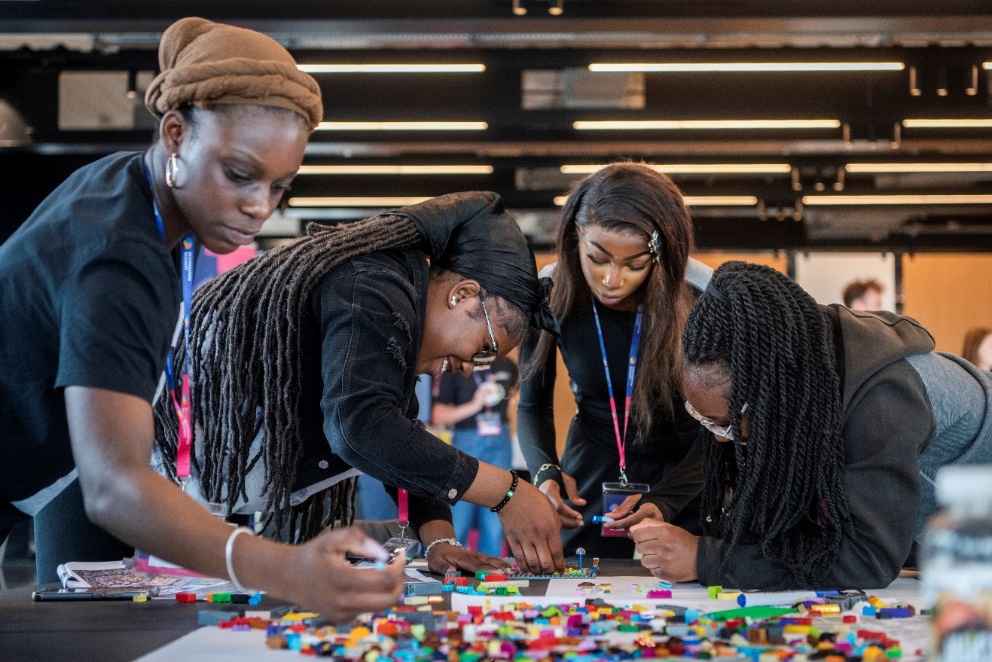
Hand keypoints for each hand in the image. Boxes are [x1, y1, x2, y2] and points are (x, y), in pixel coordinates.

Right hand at [279, 527, 404, 621]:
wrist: (288, 577)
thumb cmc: (312, 554)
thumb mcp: (332, 539)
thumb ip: (358, 540)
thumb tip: (383, 553)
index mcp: (341, 579)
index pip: (383, 580)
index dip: (398, 568)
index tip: (399, 556)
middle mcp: (343, 601)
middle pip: (388, 600)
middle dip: (400, 583)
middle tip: (398, 568)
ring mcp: (342, 614)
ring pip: (380, 607)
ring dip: (390, 591)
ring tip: (386, 574)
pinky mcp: (341, 619)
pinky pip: (367, 609)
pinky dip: (374, 597)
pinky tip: (365, 584)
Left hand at [426, 542, 510, 573]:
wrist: (440, 545)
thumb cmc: (438, 557)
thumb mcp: (436, 562)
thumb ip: (444, 567)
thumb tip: (452, 572)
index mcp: (463, 559)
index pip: (477, 566)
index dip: (488, 570)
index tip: (498, 574)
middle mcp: (473, 556)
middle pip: (488, 562)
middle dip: (500, 568)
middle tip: (512, 573)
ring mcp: (477, 555)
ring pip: (492, 560)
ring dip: (503, 565)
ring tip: (514, 571)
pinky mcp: (479, 557)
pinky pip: (491, 559)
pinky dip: (500, 562)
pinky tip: (508, 566)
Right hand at [497, 480, 564, 573]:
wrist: (511, 494)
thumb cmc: (533, 498)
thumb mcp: (551, 509)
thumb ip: (558, 525)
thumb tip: (560, 538)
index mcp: (551, 528)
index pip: (557, 553)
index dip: (560, 565)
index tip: (561, 570)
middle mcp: (539, 536)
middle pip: (546, 562)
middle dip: (550, 570)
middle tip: (551, 571)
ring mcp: (525, 539)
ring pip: (533, 563)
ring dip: (538, 571)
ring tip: (540, 571)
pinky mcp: (513, 540)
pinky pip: (520, 559)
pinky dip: (525, 567)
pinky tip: (528, 569)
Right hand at [538, 476, 583, 528]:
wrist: (546, 477)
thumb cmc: (559, 478)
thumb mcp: (569, 482)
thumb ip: (574, 494)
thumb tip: (582, 503)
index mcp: (549, 490)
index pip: (559, 506)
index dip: (570, 513)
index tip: (580, 516)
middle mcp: (543, 500)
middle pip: (555, 516)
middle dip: (569, 522)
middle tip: (581, 523)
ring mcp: (541, 506)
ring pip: (552, 520)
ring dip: (566, 524)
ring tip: (577, 523)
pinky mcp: (543, 510)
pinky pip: (552, 519)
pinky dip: (561, 523)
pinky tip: (570, 523)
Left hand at [604, 496, 663, 531]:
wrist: (663, 504)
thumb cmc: (646, 500)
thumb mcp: (634, 499)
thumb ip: (622, 508)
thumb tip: (610, 516)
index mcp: (647, 511)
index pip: (630, 521)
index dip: (617, 524)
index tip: (607, 525)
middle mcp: (652, 522)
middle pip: (633, 530)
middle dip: (624, 528)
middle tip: (620, 523)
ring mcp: (656, 530)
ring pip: (638, 536)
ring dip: (630, 532)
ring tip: (631, 524)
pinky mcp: (657, 535)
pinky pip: (643, 538)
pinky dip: (637, 535)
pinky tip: (636, 529)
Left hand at [629, 521, 698, 582]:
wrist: (701, 558)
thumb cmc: (684, 542)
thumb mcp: (670, 528)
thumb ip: (651, 525)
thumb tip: (632, 528)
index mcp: (664, 533)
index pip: (638, 535)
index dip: (639, 537)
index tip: (645, 539)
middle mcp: (663, 547)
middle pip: (639, 548)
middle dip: (645, 548)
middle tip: (655, 548)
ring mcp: (664, 562)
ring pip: (644, 561)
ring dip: (649, 559)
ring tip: (660, 557)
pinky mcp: (665, 574)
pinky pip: (651, 571)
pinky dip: (656, 568)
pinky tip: (665, 564)